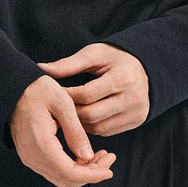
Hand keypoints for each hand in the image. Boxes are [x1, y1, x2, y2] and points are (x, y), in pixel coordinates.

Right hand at [9, 75, 117, 186]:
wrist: (11, 87)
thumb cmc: (37, 89)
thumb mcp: (62, 103)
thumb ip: (75, 132)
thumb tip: (88, 157)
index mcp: (41, 145)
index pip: (71, 174)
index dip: (93, 175)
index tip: (110, 170)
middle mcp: (32, 157)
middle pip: (67, 181)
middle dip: (91, 174)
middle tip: (109, 157)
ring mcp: (29, 158)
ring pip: (62, 178)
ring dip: (83, 171)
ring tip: (101, 155)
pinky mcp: (30, 155)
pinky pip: (54, 170)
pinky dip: (72, 167)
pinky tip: (85, 154)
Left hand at [33, 42, 149, 136]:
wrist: (146, 68)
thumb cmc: (115, 58)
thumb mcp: (94, 54)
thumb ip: (69, 64)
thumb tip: (41, 68)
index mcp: (123, 78)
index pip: (86, 94)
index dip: (66, 96)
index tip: (53, 93)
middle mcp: (132, 98)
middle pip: (91, 114)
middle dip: (71, 112)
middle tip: (57, 108)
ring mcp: (136, 112)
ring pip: (98, 127)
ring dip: (79, 123)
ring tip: (68, 113)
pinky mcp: (136, 122)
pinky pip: (107, 132)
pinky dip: (91, 127)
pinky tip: (82, 119)